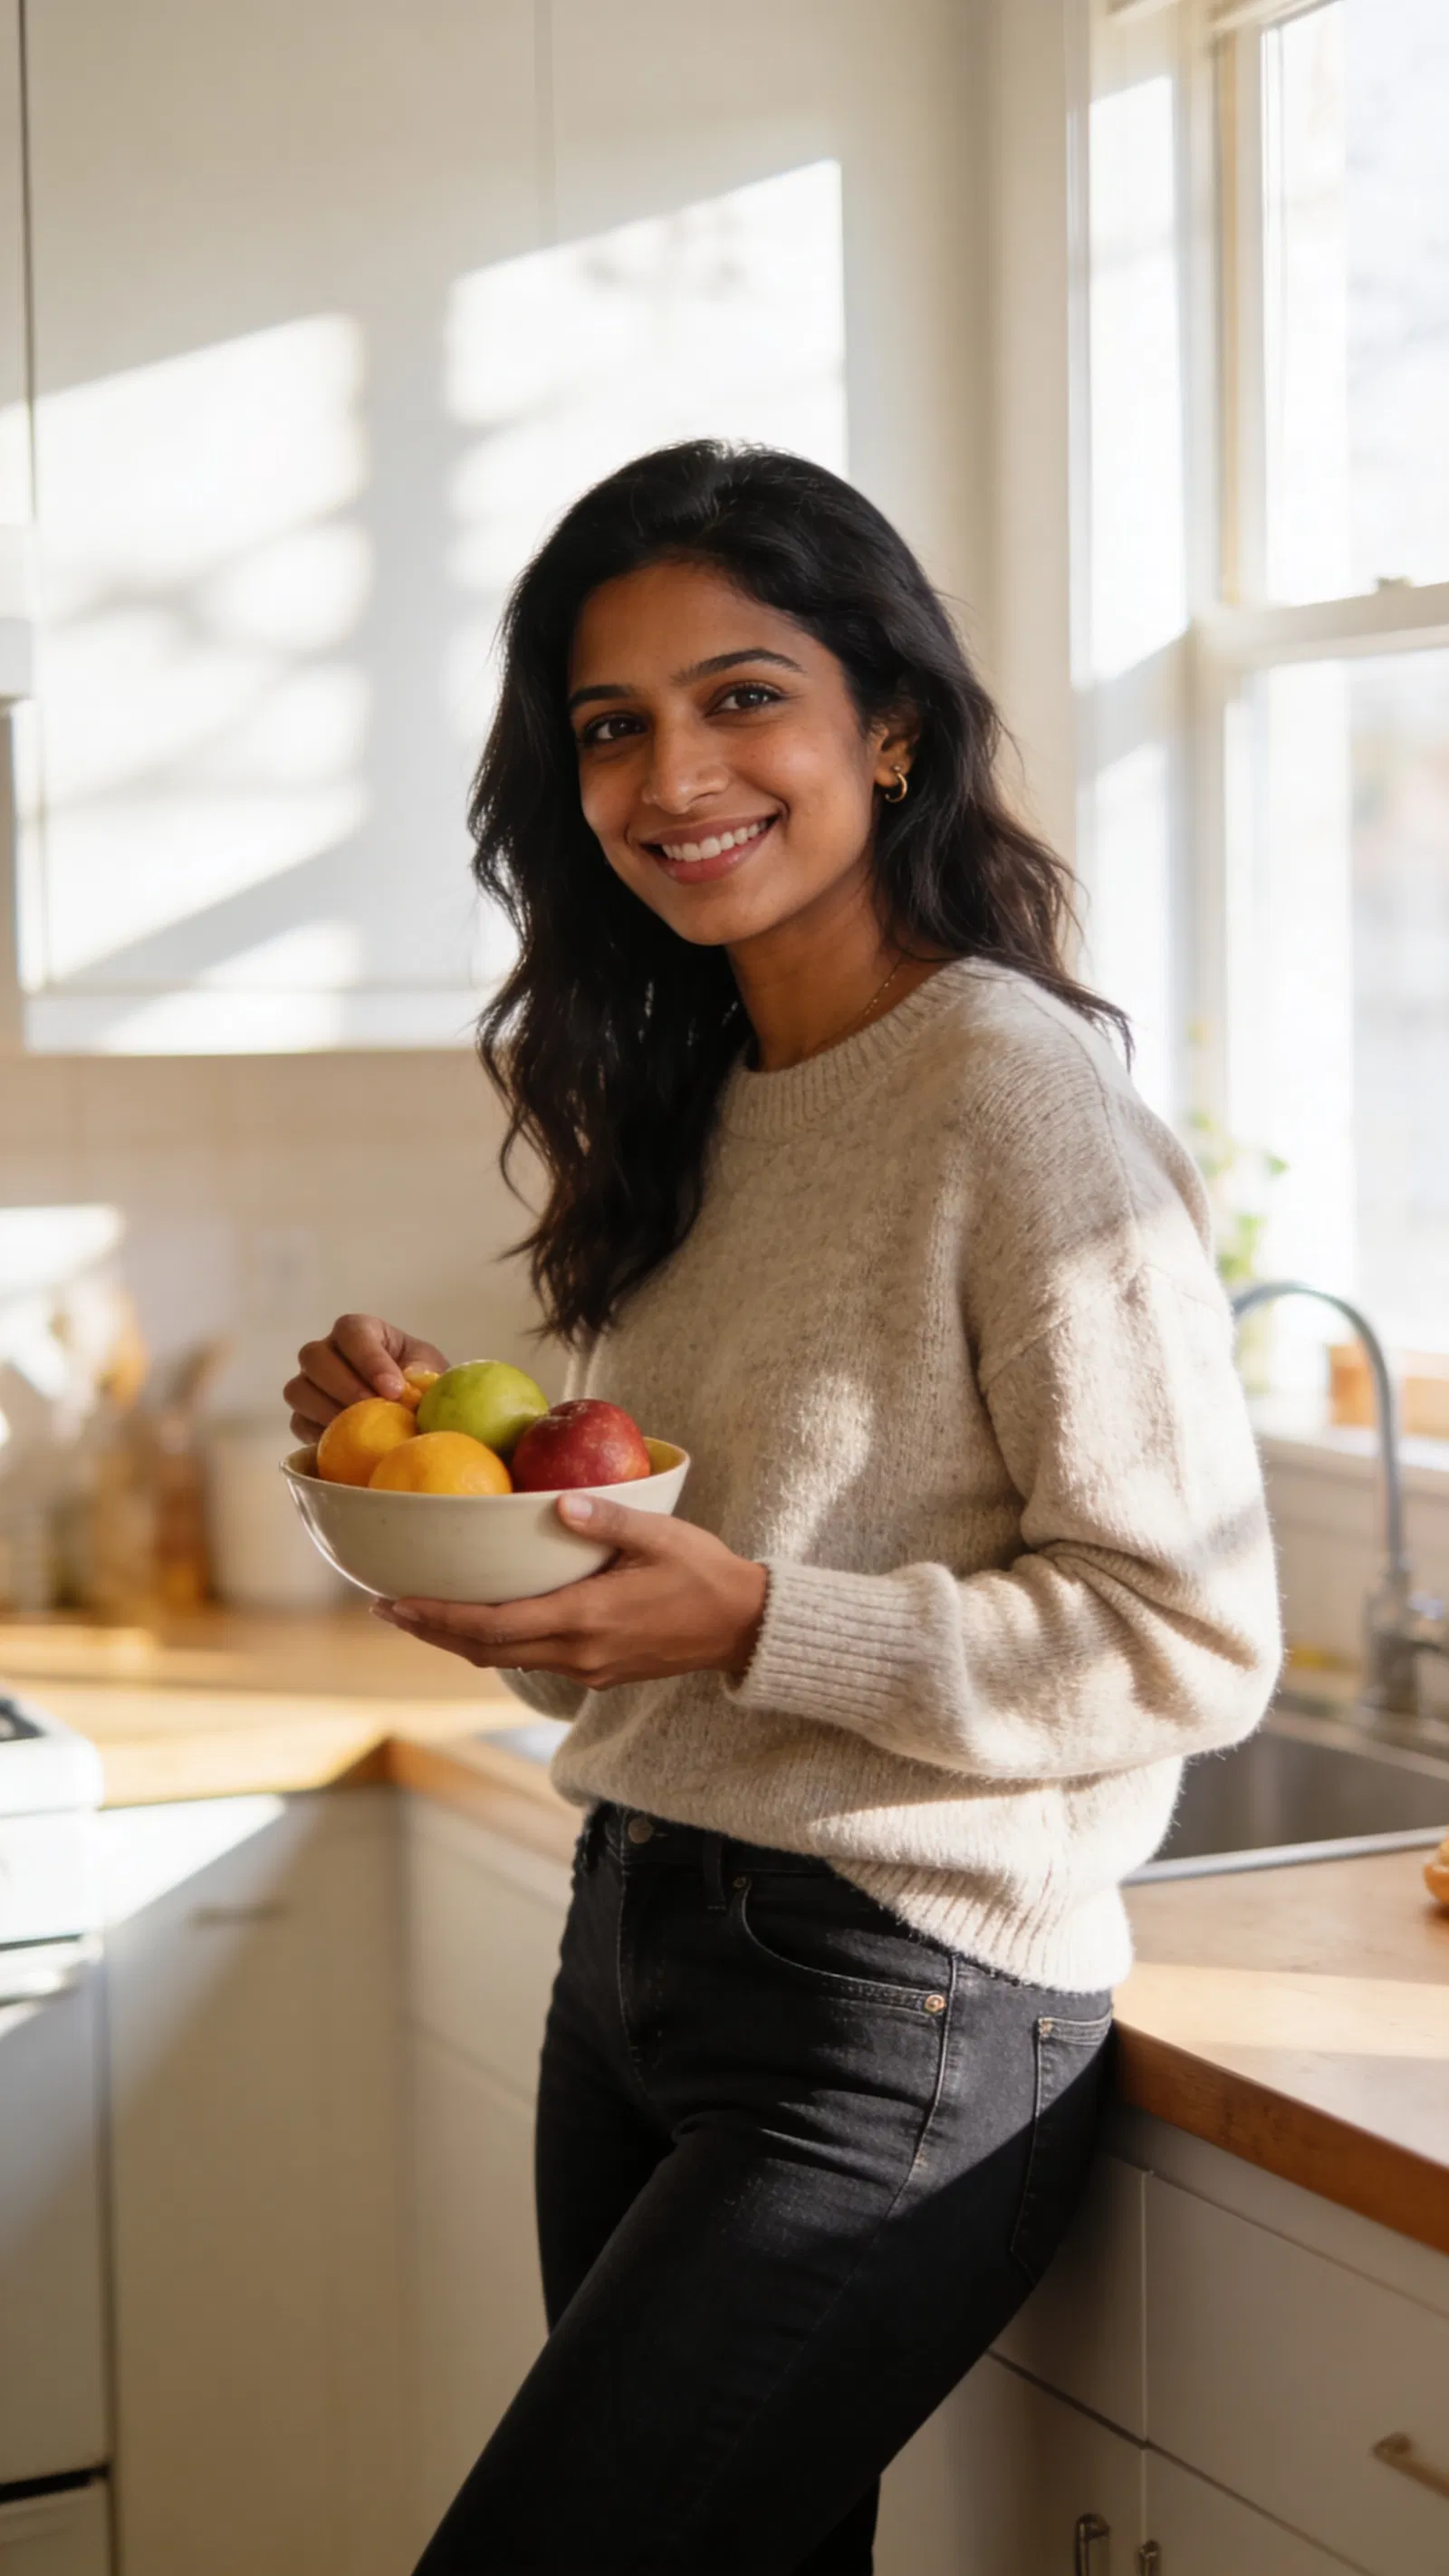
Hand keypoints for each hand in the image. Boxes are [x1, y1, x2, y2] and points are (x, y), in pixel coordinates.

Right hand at [284, 1314, 449, 1443]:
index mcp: (361, 1331)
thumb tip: (410, 1378)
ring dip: (327, 1410)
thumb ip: (424, 1373)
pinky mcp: (304, 1417)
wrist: (415, 1415)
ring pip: (298, 1390)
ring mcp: (311, 1384)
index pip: (352, 1332)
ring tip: (360, 1429)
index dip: (369, 1359)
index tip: (394, 1389)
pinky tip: (345, 1443)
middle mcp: (328, 1352)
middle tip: (375, 1409)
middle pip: (314, 1357)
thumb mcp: (432, 1372)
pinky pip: (298, 1422)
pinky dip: (318, 1433)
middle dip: (345, 1386)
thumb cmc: (422, 1385)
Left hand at [373, 1493, 768, 1688]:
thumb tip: (559, 1502)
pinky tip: (481, 1618)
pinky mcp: (597, 1669)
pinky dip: (495, 1641)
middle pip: (485, 1650)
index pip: (493, 1626)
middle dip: (433, 1630)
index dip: (439, 1617)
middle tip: (386, 1608)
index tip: (396, 1603)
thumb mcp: (660, 1536)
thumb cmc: (705, 1574)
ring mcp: (586, 1667)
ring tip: (419, 1614)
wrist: (743, 1628)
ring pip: (505, 1658)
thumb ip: (608, 1519)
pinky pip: (531, 1657)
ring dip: (459, 1639)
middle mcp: (577, 1652)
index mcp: (585, 1618)